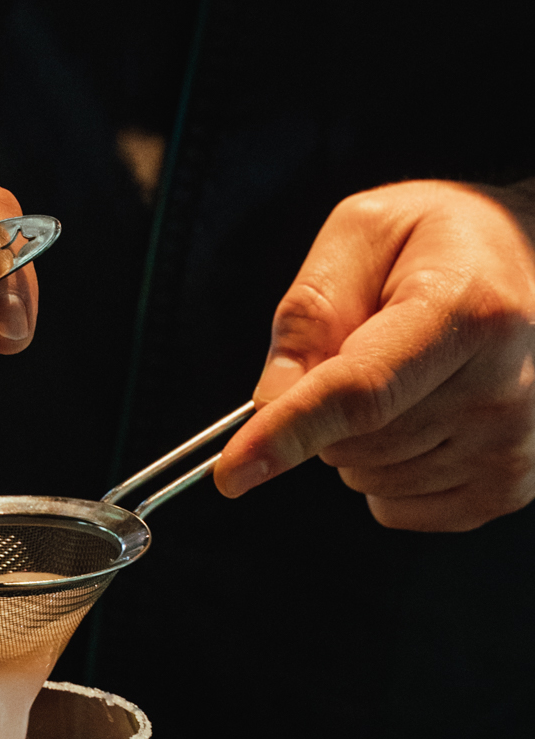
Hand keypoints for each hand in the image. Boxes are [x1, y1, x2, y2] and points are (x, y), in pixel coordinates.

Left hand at [215, 180, 534, 530]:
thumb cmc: (447, 242)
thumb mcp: (365, 231)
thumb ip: (310, 309)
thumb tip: (272, 400)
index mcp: (468, 310)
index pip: (361, 392)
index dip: (288, 433)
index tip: (232, 472)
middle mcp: (504, 388)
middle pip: (354, 441)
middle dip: (323, 407)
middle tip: (366, 346)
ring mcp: (515, 446)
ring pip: (369, 479)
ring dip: (356, 438)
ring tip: (406, 373)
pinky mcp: (508, 487)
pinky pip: (396, 508)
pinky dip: (383, 472)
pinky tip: (420, 416)